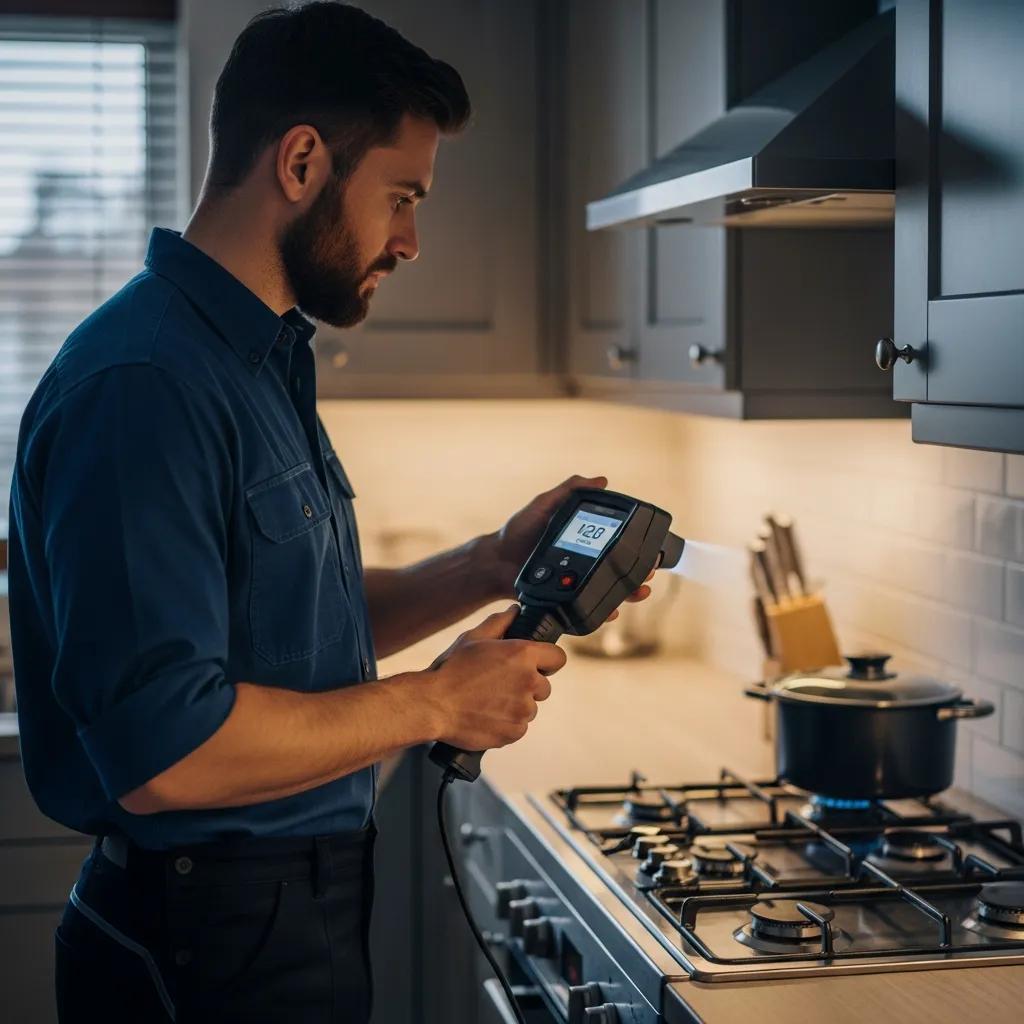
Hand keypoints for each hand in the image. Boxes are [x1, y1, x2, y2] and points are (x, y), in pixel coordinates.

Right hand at [425, 604, 564, 750]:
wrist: (432, 705)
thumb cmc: (450, 670)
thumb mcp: (473, 638)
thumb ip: (499, 622)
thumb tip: (515, 611)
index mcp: (522, 655)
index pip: (558, 658)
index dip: (547, 661)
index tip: (537, 665)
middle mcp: (528, 681)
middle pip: (544, 686)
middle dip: (527, 685)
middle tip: (500, 684)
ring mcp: (523, 709)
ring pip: (529, 708)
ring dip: (515, 706)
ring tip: (488, 701)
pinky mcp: (514, 732)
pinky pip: (518, 727)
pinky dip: (506, 724)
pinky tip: (486, 715)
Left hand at [485, 474, 654, 618]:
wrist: (495, 561)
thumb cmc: (518, 531)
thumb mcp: (544, 504)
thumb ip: (569, 491)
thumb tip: (601, 480)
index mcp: (584, 541)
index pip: (617, 544)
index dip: (636, 547)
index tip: (651, 546)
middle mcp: (584, 563)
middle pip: (620, 571)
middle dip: (640, 573)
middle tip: (650, 571)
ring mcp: (576, 583)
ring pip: (609, 591)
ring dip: (628, 592)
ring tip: (640, 591)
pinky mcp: (565, 599)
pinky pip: (587, 608)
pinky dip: (602, 612)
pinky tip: (612, 610)